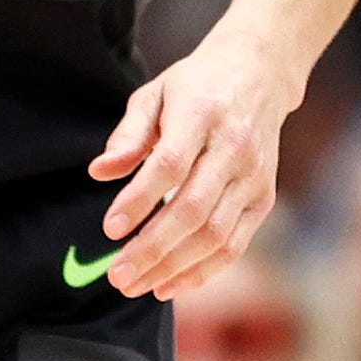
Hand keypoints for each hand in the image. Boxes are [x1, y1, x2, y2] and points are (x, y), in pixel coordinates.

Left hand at [87, 36, 296, 297]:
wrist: (258, 75)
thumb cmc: (195, 87)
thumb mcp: (154, 94)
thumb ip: (127, 135)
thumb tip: (98, 172)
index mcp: (201, 113)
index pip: (170, 164)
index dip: (139, 200)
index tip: (109, 229)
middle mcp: (233, 147)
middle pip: (193, 209)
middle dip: (153, 248)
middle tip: (117, 275)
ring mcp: (253, 176)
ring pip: (215, 234)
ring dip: (174, 267)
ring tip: (135, 285)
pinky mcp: (263, 198)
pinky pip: (234, 244)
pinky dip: (202, 271)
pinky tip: (169, 284)